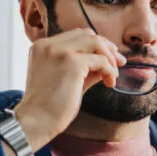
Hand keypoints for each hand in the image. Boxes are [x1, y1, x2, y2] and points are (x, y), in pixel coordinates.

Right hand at [15, 28, 123, 149]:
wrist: (37, 121)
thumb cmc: (51, 105)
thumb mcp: (68, 79)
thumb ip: (85, 67)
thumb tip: (108, 62)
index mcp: (42, 47)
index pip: (76, 35)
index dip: (97, 44)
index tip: (110, 57)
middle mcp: (48, 45)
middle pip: (87, 34)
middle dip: (107, 47)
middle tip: (119, 63)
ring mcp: (59, 51)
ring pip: (95, 42)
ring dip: (110, 58)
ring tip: (112, 76)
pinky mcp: (71, 62)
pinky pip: (101, 60)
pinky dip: (109, 70)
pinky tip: (109, 83)